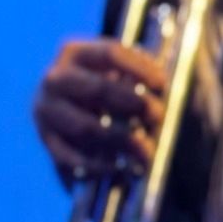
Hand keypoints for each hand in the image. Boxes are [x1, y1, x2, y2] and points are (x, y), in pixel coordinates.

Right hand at [32, 38, 165, 181]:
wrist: (75, 114)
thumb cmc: (111, 90)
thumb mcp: (122, 73)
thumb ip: (146, 77)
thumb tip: (175, 88)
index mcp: (76, 52)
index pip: (110, 54)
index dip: (140, 69)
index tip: (163, 84)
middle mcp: (55, 79)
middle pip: (97, 90)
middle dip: (132, 103)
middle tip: (158, 115)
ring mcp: (47, 112)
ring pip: (86, 128)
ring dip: (121, 140)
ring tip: (147, 151)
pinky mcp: (48, 142)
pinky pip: (71, 159)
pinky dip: (99, 167)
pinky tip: (123, 169)